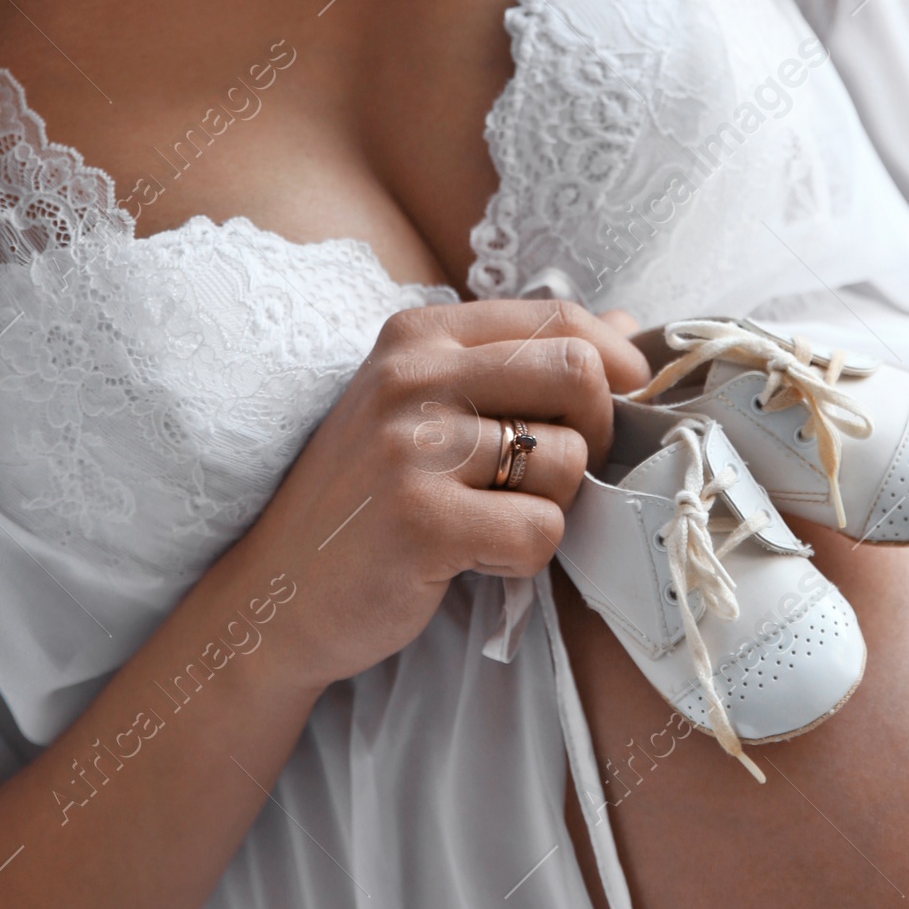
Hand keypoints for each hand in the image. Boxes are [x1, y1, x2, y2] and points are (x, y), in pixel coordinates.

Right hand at [235, 299, 648, 695]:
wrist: (280, 590)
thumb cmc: (372, 496)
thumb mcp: (428, 403)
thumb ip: (521, 359)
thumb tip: (628, 322)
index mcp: (419, 335)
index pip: (559, 317)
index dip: (615, 362)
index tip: (622, 402)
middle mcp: (412, 378)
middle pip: (579, 375)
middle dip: (598, 431)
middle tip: (561, 472)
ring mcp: (411, 449)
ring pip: (567, 459)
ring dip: (553, 506)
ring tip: (494, 520)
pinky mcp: (419, 522)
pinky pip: (539, 531)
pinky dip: (526, 558)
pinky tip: (476, 559)